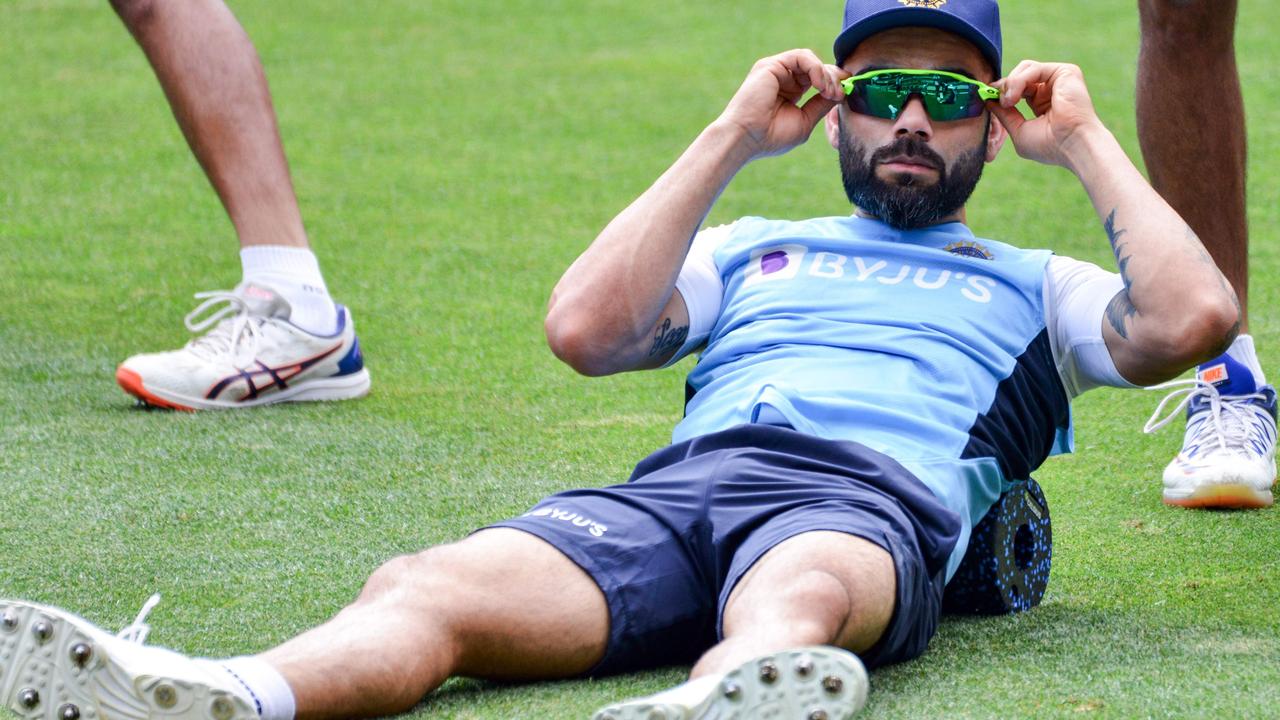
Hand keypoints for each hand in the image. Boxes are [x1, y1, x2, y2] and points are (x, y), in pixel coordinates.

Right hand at [715, 49, 848, 160]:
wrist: (746, 138)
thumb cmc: (771, 137)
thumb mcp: (805, 121)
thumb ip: (821, 105)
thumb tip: (840, 93)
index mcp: (790, 92)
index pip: (818, 80)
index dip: (834, 84)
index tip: (846, 94)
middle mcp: (783, 78)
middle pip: (817, 68)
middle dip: (834, 78)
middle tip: (841, 93)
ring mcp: (776, 70)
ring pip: (811, 60)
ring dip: (826, 75)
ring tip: (829, 92)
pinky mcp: (772, 64)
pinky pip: (802, 57)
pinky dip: (816, 69)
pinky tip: (819, 86)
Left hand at [990, 60, 1106, 170]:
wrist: (1072, 145)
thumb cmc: (1049, 145)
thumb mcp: (1018, 130)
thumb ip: (1004, 114)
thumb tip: (988, 100)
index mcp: (1041, 102)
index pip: (1017, 88)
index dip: (1000, 90)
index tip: (985, 96)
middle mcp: (1050, 89)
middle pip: (1019, 74)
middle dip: (1003, 86)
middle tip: (996, 100)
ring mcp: (1059, 79)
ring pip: (1024, 68)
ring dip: (1010, 84)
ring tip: (1007, 102)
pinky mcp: (1065, 72)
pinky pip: (1033, 69)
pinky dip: (1018, 81)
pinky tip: (1013, 97)